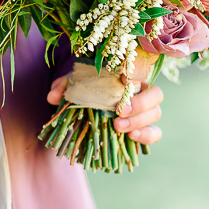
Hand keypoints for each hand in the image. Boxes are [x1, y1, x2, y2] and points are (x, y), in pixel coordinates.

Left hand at [47, 77, 162, 144]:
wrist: (84, 111)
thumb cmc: (82, 91)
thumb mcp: (71, 86)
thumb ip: (62, 87)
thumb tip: (53, 96)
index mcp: (127, 76)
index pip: (141, 70)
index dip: (137, 74)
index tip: (124, 78)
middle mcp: (140, 92)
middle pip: (155, 95)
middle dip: (139, 104)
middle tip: (119, 111)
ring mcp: (144, 112)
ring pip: (155, 114)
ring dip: (139, 121)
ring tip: (118, 127)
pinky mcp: (144, 130)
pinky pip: (154, 133)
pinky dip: (146, 136)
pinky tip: (131, 137)